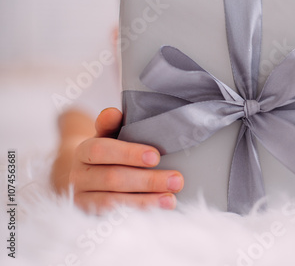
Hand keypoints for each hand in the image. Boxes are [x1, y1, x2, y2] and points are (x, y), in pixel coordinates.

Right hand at [69, 108, 183, 211]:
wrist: (84, 178)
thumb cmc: (106, 154)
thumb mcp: (107, 136)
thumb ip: (110, 124)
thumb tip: (113, 112)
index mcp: (83, 151)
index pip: (101, 150)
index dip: (128, 153)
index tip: (155, 156)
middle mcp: (78, 176)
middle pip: (112, 179)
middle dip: (147, 180)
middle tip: (177, 180)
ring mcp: (82, 199)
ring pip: (113, 202)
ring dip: (145, 201)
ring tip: (171, 199)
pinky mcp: (90, 218)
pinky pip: (113, 219)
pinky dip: (136, 216)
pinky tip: (157, 212)